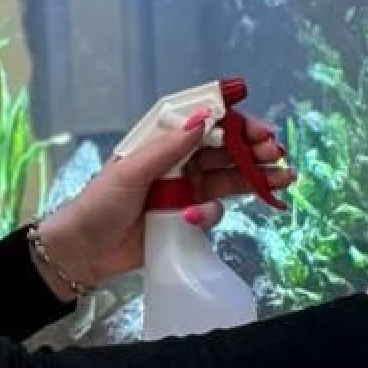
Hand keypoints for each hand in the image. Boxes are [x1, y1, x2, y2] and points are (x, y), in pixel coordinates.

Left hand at [31, 109, 294, 294]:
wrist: (84, 250)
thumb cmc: (100, 203)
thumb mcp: (132, 170)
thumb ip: (170, 147)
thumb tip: (205, 116)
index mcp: (164, 141)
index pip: (207, 123)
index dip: (236, 123)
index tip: (260, 129)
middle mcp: (179, 161)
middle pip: (226, 150)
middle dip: (254, 150)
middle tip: (276, 153)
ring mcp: (186, 189)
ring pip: (229, 178)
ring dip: (255, 177)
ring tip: (282, 178)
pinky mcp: (188, 216)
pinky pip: (214, 209)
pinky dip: (215, 212)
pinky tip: (201, 218)